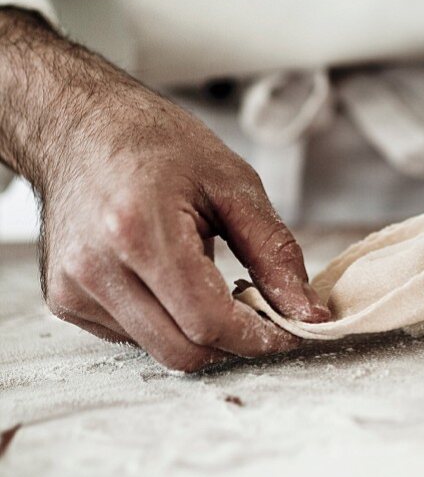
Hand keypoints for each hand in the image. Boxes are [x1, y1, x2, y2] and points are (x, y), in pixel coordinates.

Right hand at [0, 11, 328, 369]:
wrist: (78, 126)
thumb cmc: (152, 142)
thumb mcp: (231, 183)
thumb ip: (273, 252)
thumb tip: (305, 309)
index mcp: (138, 231)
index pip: (208, 321)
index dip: (258, 336)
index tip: (289, 330)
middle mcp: (96, 268)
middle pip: (183, 351)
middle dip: (231, 340)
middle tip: (256, 309)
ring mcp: (74, 288)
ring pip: (159, 351)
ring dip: (197, 330)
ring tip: (205, 278)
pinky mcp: (65, 300)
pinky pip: (132, 337)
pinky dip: (164, 321)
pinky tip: (167, 278)